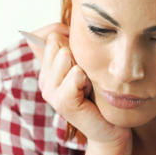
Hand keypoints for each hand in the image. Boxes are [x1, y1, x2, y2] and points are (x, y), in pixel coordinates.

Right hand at [24, 23, 130, 147]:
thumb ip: (71, 44)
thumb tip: (58, 26)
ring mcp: (50, 91)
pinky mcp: (62, 103)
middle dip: (78, 51)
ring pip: (64, 55)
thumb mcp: (87, 63)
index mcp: (48, 67)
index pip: (48, 34)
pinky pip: (74, 75)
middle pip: (55, 42)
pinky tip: (90, 91)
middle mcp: (44, 78)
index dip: (68, 35)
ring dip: (84, 66)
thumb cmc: (102, 94)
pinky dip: (86, 79)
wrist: (111, 128)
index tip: (83, 51)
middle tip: (88, 74)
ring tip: (90, 83)